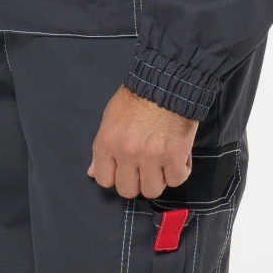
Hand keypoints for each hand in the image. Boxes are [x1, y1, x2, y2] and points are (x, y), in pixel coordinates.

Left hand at [88, 85, 197, 200]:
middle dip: (136, 182)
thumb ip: (100, 147)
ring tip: (162, 164)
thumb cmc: (137, 98)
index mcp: (109, 143)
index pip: (104, 180)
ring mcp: (152, 156)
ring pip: (152, 190)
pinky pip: (176, 180)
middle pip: (128, 190)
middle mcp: (128, 153)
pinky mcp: (175, 155)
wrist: (167, 83)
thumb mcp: (110, 118)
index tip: (125, 169)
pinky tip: (179, 159)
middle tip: (145, 169)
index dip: (115, 176)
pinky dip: (179, 171)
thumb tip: (92, 172)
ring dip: (158, 180)